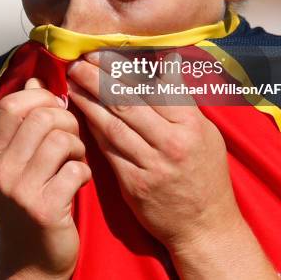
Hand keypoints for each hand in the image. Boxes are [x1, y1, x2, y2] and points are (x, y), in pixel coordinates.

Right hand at [0, 77, 90, 278]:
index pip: (12, 104)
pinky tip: (79, 182)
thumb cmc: (30, 201)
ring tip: (76, 159)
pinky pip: (76, 170)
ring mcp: (21, 190)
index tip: (56, 109)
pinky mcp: (45, 209)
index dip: (41, 98)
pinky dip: (85, 172)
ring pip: (61, 140)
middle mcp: (1, 169)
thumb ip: (25, 122)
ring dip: (78, 147)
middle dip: (68, 121)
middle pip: (42, 118)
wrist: (31, 263)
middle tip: (72, 139)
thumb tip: (35, 81)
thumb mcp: (19, 162)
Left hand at [67, 51, 240, 252]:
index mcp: (190, 125)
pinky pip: (108, 150)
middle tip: (79, 61)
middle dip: (98, 78)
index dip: (122, 68)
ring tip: (73, 81)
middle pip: (127, 102)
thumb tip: (168, 61)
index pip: (152, 87)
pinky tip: (80, 111)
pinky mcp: (133, 184)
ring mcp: (151, 165)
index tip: (101, 53)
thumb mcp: (206, 131)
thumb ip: (182, 98)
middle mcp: (170, 143)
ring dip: (89, 100)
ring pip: (113, 124)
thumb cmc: (206, 173)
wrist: (204, 227)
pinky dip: (93, 128)